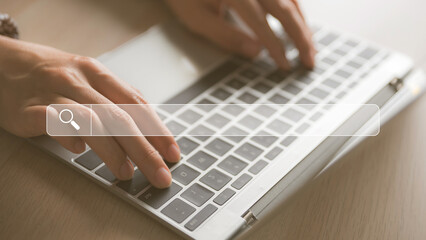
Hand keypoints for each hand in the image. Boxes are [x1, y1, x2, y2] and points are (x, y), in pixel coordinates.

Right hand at [0, 36, 179, 187]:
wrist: (2, 63)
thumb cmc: (50, 75)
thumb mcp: (85, 79)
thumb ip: (113, 99)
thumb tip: (144, 123)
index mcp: (98, 73)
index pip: (136, 103)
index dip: (158, 129)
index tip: (173, 152)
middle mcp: (80, 80)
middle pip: (121, 117)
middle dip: (145, 148)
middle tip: (160, 173)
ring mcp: (55, 92)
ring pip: (93, 121)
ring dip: (113, 150)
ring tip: (126, 172)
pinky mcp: (30, 108)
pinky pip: (56, 123)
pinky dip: (71, 137)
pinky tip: (79, 152)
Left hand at [166, 0, 315, 69]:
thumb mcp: (196, 17)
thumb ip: (225, 35)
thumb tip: (256, 52)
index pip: (261, 23)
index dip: (276, 46)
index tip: (285, 65)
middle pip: (285, 9)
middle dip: (300, 37)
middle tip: (310, 61)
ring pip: (291, 1)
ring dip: (303, 25)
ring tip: (310, 47)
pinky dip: (297, 12)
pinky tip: (300, 26)